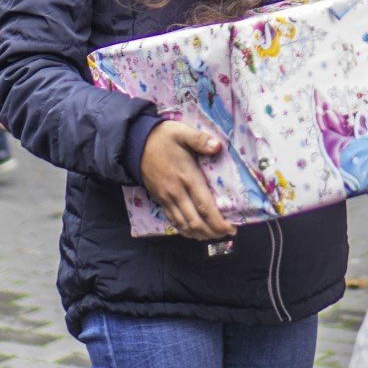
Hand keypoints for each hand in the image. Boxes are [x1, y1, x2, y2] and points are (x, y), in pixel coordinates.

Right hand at [139, 122, 236, 240]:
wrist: (136, 144)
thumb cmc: (163, 138)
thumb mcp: (182, 132)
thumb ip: (200, 139)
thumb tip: (218, 146)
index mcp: (187, 177)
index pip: (204, 207)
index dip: (218, 222)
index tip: (232, 227)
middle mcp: (176, 192)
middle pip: (196, 222)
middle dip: (213, 232)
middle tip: (228, 232)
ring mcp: (166, 199)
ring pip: (184, 225)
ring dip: (201, 234)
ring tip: (215, 235)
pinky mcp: (160, 200)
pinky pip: (174, 221)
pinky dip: (185, 231)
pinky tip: (195, 232)